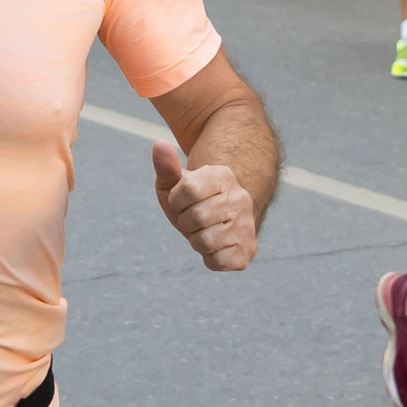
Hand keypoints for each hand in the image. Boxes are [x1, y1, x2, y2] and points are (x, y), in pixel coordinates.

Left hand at [152, 140, 256, 271]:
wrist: (220, 221)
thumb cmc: (192, 201)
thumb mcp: (175, 183)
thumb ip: (166, 167)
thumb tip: (159, 145)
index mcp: (222, 176)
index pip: (187, 189)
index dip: (176, 200)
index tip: (182, 201)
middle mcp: (240, 198)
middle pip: (195, 217)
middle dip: (185, 222)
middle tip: (194, 219)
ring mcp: (246, 224)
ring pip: (205, 241)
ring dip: (196, 240)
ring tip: (204, 231)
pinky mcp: (247, 249)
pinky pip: (217, 261)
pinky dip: (209, 258)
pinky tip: (215, 246)